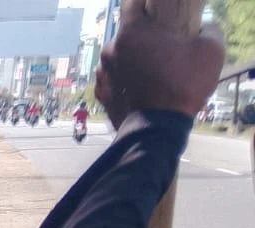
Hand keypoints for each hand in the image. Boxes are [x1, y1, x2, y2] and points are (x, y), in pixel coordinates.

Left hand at [95, 0, 223, 125]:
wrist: (158, 130)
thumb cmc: (183, 86)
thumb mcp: (211, 49)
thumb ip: (209, 29)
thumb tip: (204, 27)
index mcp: (132, 32)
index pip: (133, 2)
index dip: (147, 2)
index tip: (158, 7)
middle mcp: (111, 50)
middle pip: (129, 32)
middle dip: (145, 35)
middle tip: (164, 44)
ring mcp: (103, 73)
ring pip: (121, 56)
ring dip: (135, 58)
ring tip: (155, 69)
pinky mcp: (101, 94)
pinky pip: (115, 78)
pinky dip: (126, 78)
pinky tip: (143, 84)